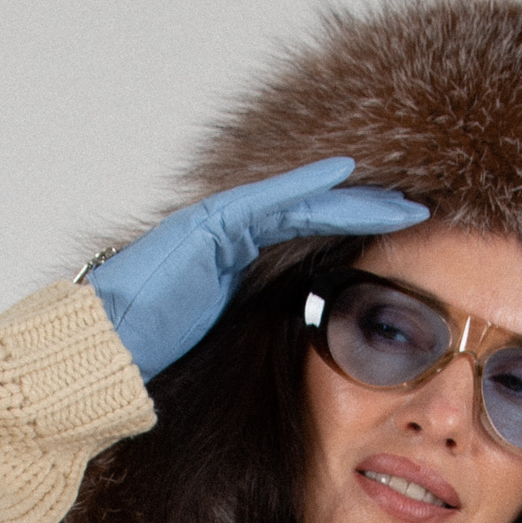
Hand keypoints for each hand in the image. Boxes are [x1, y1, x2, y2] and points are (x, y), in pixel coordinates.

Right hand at [86, 159, 427, 381]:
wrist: (108, 341)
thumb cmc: (150, 344)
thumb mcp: (217, 333)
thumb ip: (247, 318)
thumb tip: (285, 333)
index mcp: (233, 257)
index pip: (304, 236)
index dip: (350, 228)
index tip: (393, 231)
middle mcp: (229, 232)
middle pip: (311, 213)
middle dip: (364, 209)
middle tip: (413, 208)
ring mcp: (219, 224)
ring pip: (299, 203)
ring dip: (352, 200)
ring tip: (399, 200)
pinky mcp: (211, 227)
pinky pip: (269, 204)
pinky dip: (308, 189)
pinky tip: (344, 178)